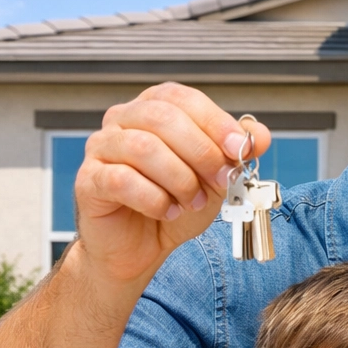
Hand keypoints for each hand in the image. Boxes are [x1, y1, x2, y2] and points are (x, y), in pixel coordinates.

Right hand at [72, 82, 271, 283]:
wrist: (141, 248)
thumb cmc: (175, 204)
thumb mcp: (215, 178)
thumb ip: (235, 154)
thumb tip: (259, 134)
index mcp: (154, 108)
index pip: (184, 99)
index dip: (215, 122)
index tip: (239, 150)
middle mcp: (123, 120)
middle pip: (162, 117)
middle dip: (201, 152)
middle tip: (220, 182)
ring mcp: (101, 147)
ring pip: (143, 148)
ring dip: (179, 179)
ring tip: (192, 202)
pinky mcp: (89, 180)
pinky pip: (122, 180)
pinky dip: (154, 199)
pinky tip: (167, 212)